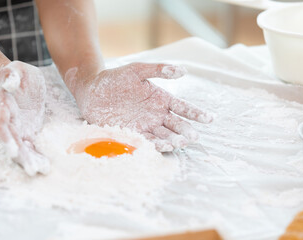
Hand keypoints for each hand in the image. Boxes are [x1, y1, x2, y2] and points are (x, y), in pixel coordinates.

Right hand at [0, 61, 49, 175]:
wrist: (21, 82)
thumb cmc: (19, 74)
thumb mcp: (18, 69)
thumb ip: (12, 74)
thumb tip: (8, 83)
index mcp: (1, 105)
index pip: (0, 123)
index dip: (6, 138)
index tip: (13, 151)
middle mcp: (6, 120)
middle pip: (10, 141)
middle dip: (20, 156)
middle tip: (31, 169)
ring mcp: (15, 128)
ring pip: (19, 147)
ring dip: (28, 160)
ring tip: (40, 171)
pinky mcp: (25, 132)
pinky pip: (29, 147)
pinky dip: (36, 156)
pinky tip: (44, 166)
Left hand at [72, 63, 211, 151]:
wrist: (92, 91)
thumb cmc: (115, 78)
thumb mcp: (137, 70)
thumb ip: (159, 70)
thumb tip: (184, 71)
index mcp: (161, 99)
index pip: (183, 107)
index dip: (196, 113)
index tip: (210, 119)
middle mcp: (156, 114)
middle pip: (176, 125)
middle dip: (186, 131)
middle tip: (193, 136)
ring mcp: (145, 125)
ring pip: (164, 135)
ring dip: (173, 140)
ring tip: (181, 142)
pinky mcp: (132, 133)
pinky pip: (147, 140)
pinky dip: (156, 144)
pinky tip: (164, 146)